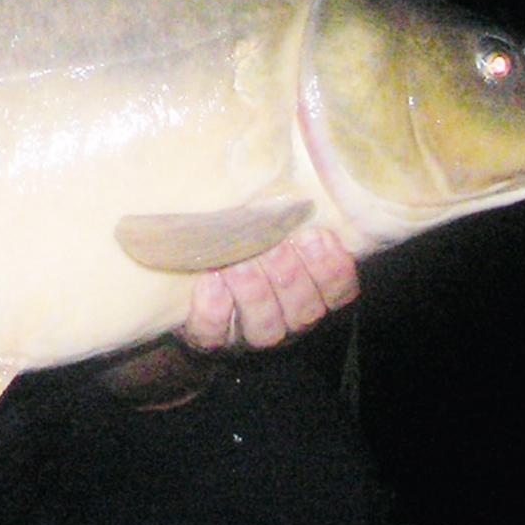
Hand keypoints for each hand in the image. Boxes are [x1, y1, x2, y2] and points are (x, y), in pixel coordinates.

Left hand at [180, 227, 358, 350]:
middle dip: (291, 276)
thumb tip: (294, 185)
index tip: (318, 234)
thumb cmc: (240, 240)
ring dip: (256, 292)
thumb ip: (287, 215)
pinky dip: (214, 307)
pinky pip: (213, 332)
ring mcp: (247, 335)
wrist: (183, 274)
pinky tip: (211, 280)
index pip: (340, 293)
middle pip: (304, 310)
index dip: (333, 269)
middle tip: (276, 246)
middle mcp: (286, 321)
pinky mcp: (208, 339)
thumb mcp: (269, 226)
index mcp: (310, 294)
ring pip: (266, 327)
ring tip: (241, 262)